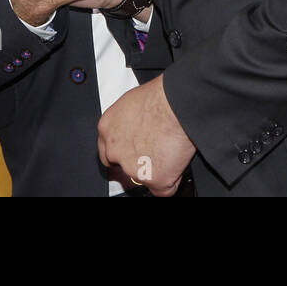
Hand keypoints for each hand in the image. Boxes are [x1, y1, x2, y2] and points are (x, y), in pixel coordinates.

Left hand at [98, 75, 195, 196]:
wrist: (178, 103)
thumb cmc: (161, 95)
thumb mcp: (133, 102)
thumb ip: (128, 121)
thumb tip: (136, 127)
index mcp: (107, 128)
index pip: (108, 150)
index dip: (123, 152)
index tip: (132, 153)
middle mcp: (115, 150)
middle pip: (121, 167)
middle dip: (136, 165)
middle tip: (154, 155)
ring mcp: (133, 167)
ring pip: (143, 177)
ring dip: (156, 169)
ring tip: (171, 149)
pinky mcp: (154, 179)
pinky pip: (164, 190)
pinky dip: (172, 180)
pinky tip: (177, 164)